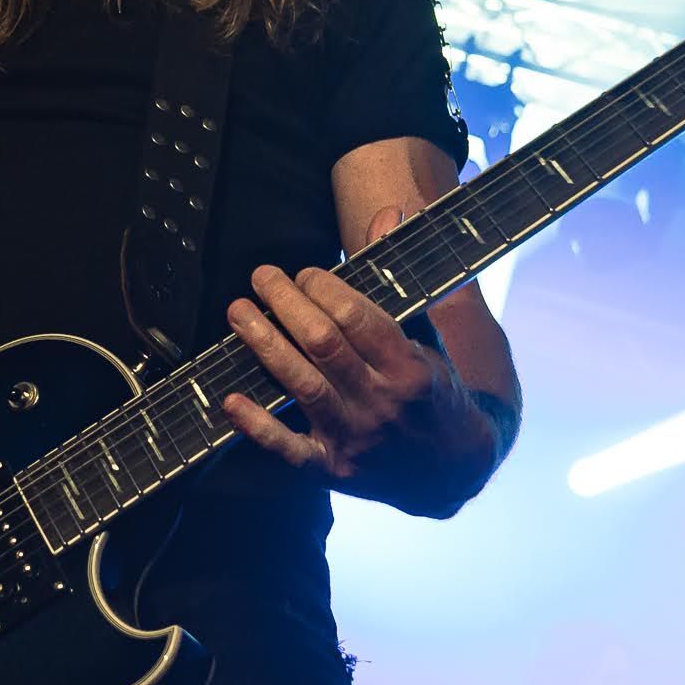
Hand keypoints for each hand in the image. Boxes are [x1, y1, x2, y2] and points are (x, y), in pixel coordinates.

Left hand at [220, 206, 495, 511]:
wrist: (453, 471)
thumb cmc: (434, 393)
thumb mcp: (429, 337)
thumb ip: (401, 279)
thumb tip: (389, 214)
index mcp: (409, 366)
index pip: (356, 316)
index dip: (322, 287)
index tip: (303, 273)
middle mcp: (381, 401)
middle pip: (323, 343)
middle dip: (285, 303)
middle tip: (262, 277)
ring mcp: (356, 438)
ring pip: (301, 384)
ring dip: (264, 344)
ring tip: (238, 312)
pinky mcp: (334, 470)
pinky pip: (290, 449)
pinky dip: (258, 426)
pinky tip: (231, 399)